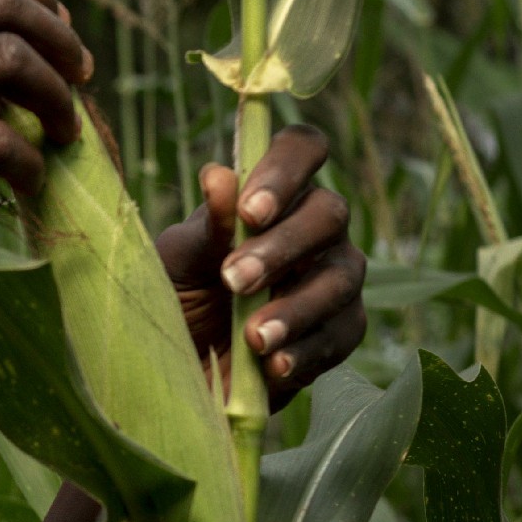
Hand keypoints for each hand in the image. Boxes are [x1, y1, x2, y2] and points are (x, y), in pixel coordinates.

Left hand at [156, 125, 366, 408]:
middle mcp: (312, 230)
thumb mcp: (179, 265)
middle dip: (284, 247)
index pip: (302, 150)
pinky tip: (273, 365)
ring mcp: (333, 279)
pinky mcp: (340, 331)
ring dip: (296, 307)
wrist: (183, 372)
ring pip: (342, 277)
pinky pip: (343, 334)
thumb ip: (206, 227)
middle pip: (330, 213)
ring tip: (253, 337)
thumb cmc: (179, 301)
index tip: (251, 211)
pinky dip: (307, 350)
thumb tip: (218, 176)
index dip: (286, 170)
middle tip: (234, 281)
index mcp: (272, 195)